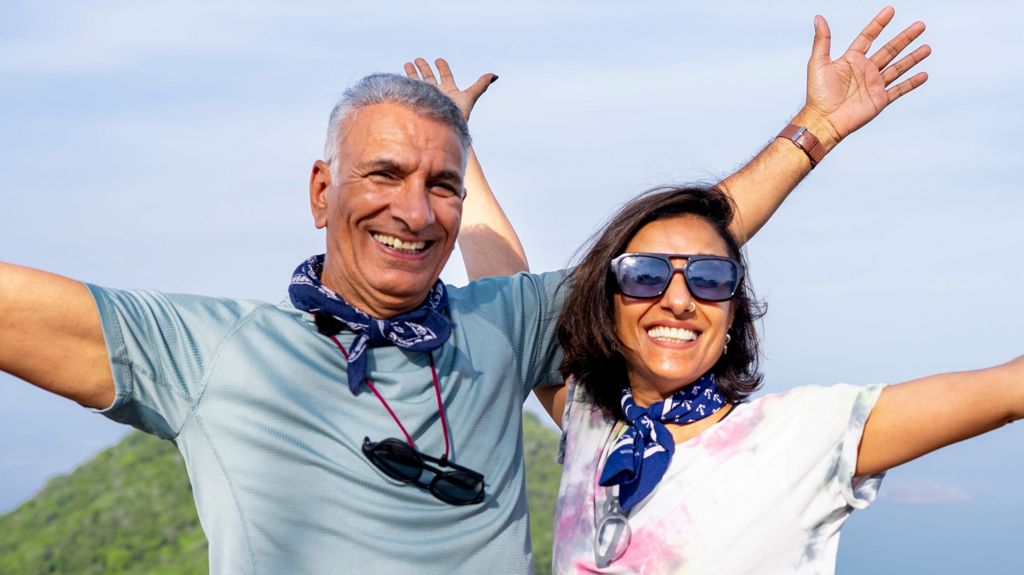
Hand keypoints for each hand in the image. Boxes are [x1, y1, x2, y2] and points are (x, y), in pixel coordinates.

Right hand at [404, 58, 496, 121]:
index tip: (439, 60)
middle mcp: (437, 92)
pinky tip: (401, 76)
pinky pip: (411, 88)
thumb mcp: (470, 96)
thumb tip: (494, 75)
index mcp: (449, 90)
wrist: (444, 128)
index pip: (446, 76)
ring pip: (419, 81)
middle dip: (424, 68)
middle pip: (430, 77)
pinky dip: (407, 81)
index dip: (442, 68)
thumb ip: (481, 85)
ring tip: (407, 63)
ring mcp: (427, 96)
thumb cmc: (458, 114)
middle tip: (418, 59)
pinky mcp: (417, 100)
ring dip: (413, 72)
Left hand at [803, 7, 930, 147]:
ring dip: (912, 58)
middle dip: (905, 38)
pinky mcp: (879, 100)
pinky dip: (912, 83)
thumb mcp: (818, 63)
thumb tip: (818, 18)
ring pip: (898, 67)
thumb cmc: (817, 94)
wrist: (824, 120)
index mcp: (851, 59)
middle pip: (889, 50)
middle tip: (920, 25)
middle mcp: (865, 70)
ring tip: (927, 48)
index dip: (879, 24)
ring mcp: (874, 85)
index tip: (891, 10)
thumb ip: (822, 40)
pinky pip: (899, 89)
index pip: (868, 37)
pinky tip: (924, 75)